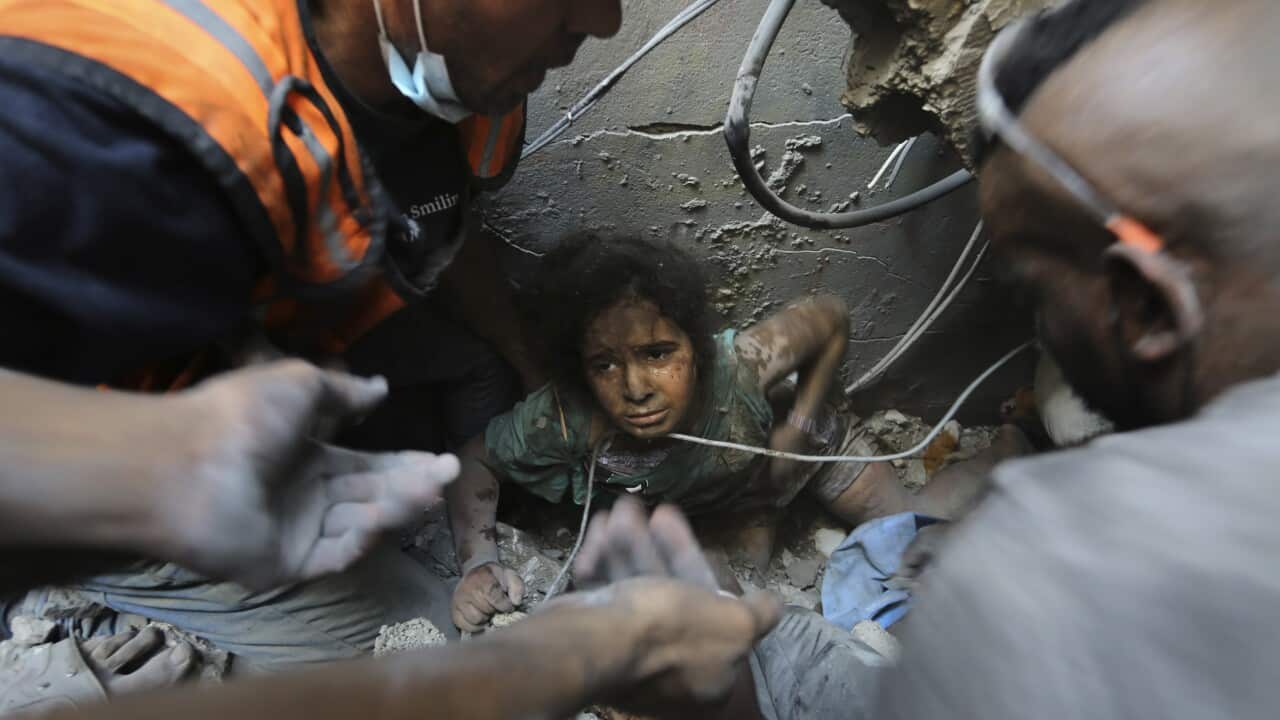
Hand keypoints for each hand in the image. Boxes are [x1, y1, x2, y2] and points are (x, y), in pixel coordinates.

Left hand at [160, 361, 457, 589]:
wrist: (187, 464)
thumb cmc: (243, 416)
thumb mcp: (300, 383)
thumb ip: (344, 392)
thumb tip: (381, 388)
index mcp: (305, 456)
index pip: (366, 465)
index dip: (404, 462)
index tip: (440, 458)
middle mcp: (304, 495)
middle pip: (371, 493)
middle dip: (411, 483)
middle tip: (449, 472)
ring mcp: (296, 533)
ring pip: (359, 522)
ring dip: (396, 506)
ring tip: (428, 488)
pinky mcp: (287, 565)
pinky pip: (334, 553)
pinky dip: (361, 537)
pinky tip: (380, 514)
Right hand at [451, 562, 524, 631]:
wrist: (476, 573)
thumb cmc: (494, 577)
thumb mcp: (509, 575)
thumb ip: (517, 586)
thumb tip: (516, 602)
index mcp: (482, 578)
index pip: (494, 597)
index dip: (504, 605)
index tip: (508, 605)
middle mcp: (467, 589)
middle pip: (486, 610)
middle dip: (495, 611)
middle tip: (496, 607)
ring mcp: (459, 601)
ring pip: (476, 620)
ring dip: (485, 618)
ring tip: (488, 611)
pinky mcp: (454, 611)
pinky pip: (465, 626)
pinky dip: (475, 626)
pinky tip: (481, 618)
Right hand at [563, 497, 780, 710]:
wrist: (595, 641)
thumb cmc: (670, 627)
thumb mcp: (737, 624)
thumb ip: (759, 613)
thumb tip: (772, 604)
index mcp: (708, 673)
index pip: (712, 610)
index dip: (696, 562)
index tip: (683, 531)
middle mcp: (669, 667)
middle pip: (671, 593)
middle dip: (659, 546)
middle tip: (651, 510)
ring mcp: (630, 653)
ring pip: (636, 587)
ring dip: (630, 543)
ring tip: (621, 508)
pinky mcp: (596, 637)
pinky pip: (606, 593)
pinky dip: (604, 560)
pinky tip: (599, 528)